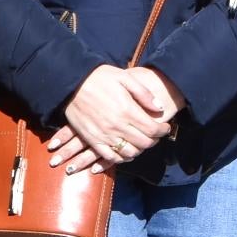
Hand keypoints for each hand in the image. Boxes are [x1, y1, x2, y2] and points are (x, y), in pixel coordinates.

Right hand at [48, 64, 175, 171]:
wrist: (71, 83)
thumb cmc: (99, 77)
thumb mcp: (124, 78)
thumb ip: (143, 93)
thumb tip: (159, 108)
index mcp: (127, 110)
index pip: (153, 129)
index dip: (163, 130)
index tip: (165, 127)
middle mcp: (117, 126)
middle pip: (144, 143)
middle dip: (154, 140)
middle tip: (156, 135)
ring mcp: (104, 135)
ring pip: (129, 152)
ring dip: (140, 150)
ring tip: (142, 142)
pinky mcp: (92, 140)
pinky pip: (110, 157)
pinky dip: (122, 158)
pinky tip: (126, 152)